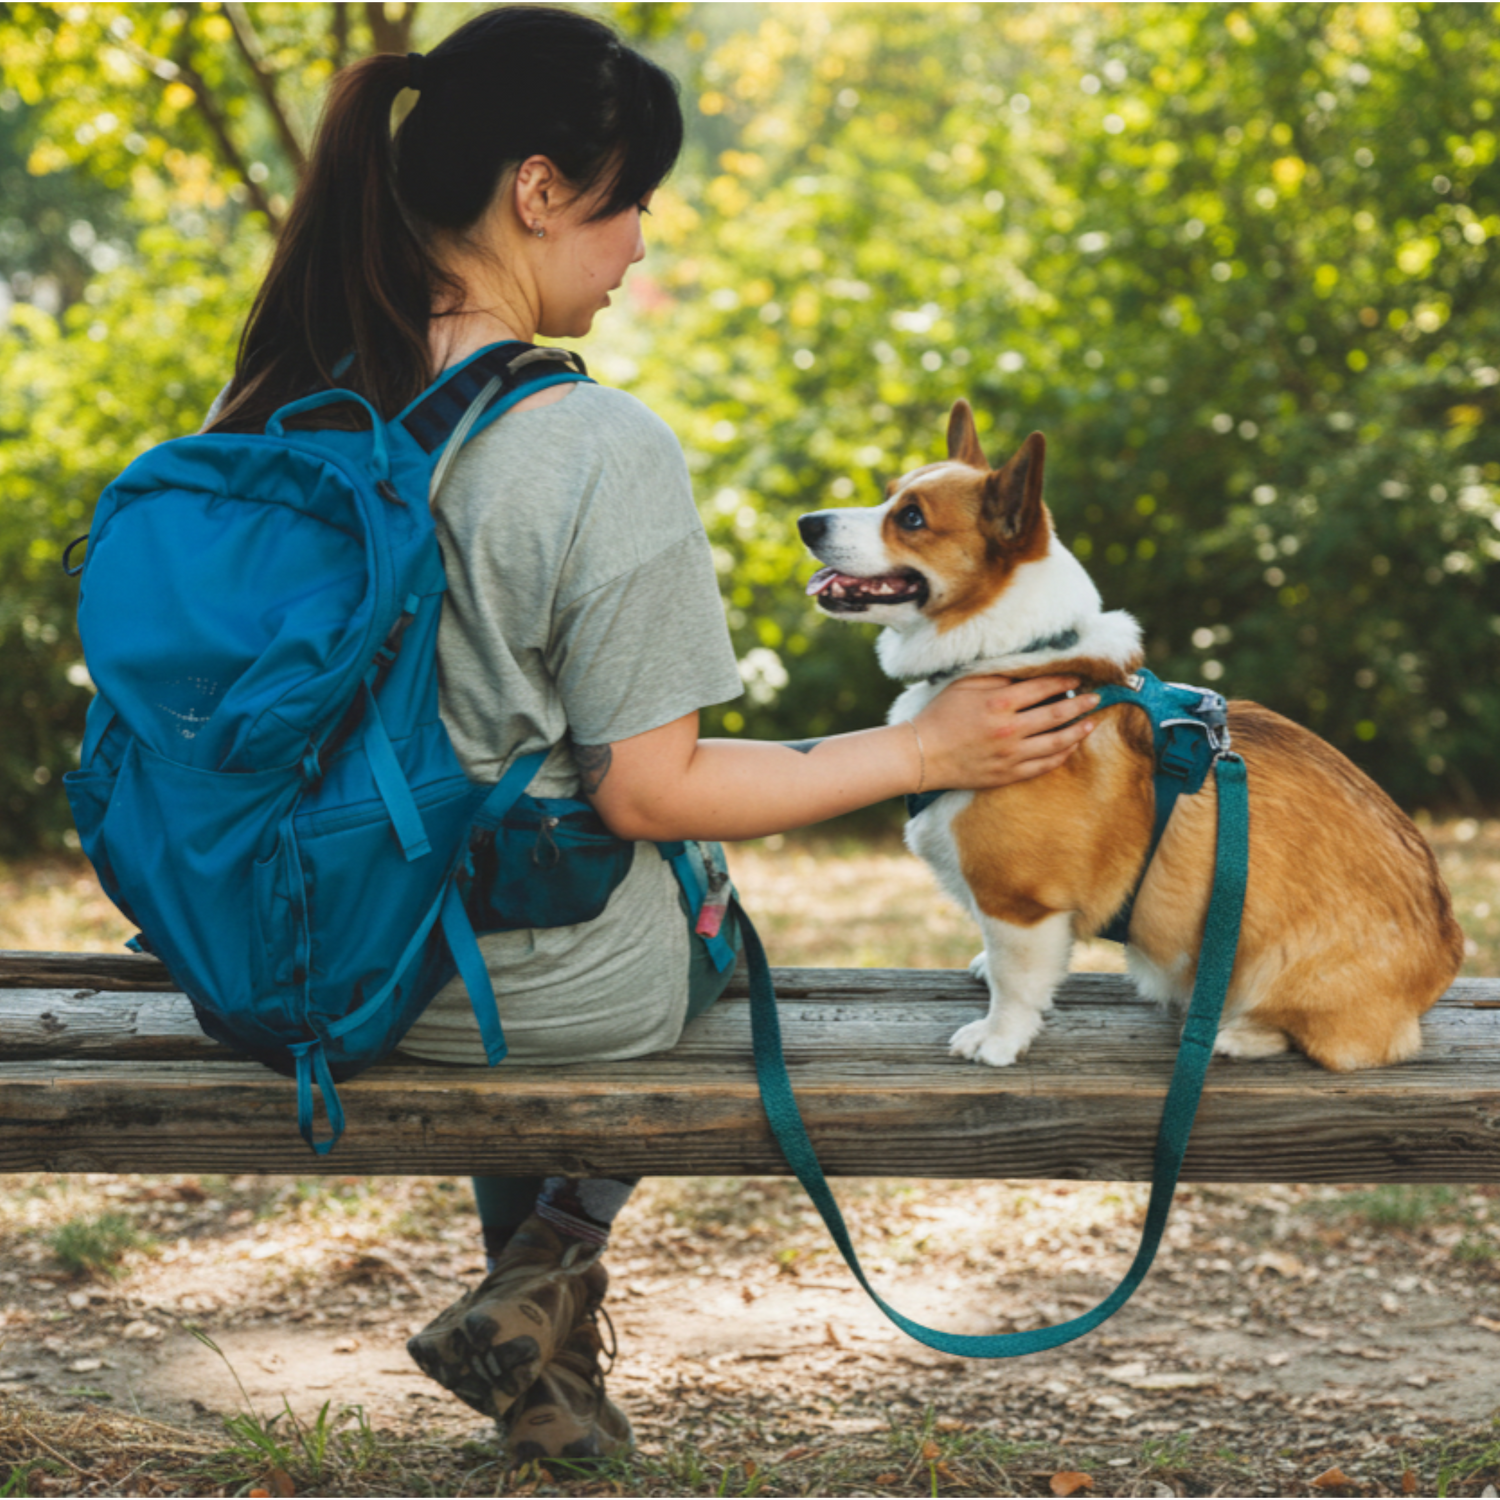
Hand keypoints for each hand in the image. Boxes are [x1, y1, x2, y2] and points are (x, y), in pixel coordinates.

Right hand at [912, 674, 1097, 789]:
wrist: (922, 755)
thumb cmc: (940, 715)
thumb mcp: (965, 685)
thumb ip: (997, 676)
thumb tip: (1027, 671)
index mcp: (999, 702)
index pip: (1043, 687)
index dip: (1065, 681)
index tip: (1078, 678)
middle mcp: (1009, 728)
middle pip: (1057, 714)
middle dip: (1081, 704)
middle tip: (1097, 698)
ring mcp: (1011, 754)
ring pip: (1056, 742)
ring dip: (1078, 731)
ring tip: (1091, 722)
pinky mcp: (1008, 774)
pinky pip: (1044, 765)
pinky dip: (1061, 755)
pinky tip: (1070, 747)